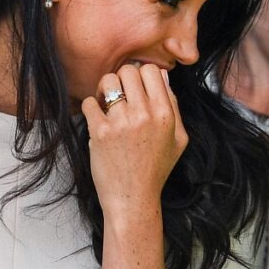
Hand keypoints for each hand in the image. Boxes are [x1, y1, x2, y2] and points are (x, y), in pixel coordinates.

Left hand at [82, 64, 187, 220]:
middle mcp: (144, 114)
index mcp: (165, 114)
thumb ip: (173, 106)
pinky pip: (89, 102)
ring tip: (107, 105)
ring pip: (107, 81)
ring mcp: (121, 122)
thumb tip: (161, 76)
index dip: (141, 75)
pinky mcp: (100, 131)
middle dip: (122, 80)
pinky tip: (98, 121)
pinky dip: (91, 108)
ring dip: (105, 90)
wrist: (133, 198)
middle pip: (128, 71)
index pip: (151, 70)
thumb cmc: (155, 169)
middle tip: (120, 95)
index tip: (136, 88)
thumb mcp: (179, 139)